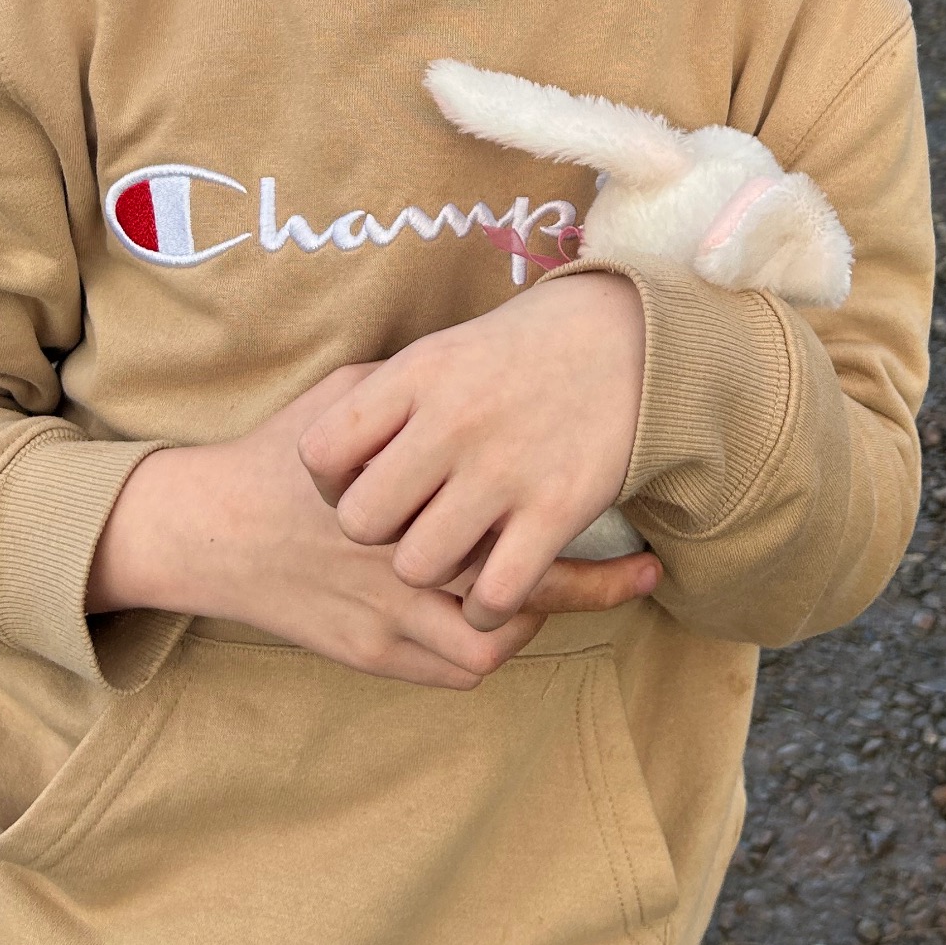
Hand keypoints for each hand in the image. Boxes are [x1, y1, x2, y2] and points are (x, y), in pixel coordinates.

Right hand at [87, 364, 654, 690]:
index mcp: (412, 489)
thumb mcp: (350, 392)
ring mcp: (387, 616)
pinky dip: (486, 649)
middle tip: (642, 574)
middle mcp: (406, 559)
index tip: (626, 496)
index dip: (579, 511)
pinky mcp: (369, 653)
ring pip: (493, 643)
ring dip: (531, 619)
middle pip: (525, 588)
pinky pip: (452, 671)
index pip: (519, 509)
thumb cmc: (284, 450)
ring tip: (559, 591)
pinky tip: (500, 618)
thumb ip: (416, 388)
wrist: (209, 529)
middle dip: (592, 586)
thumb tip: (482, 361)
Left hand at [298, 271, 646, 632]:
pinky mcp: (556, 510)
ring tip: (456, 547)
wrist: (624, 339)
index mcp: (416, 374)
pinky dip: (487, 605)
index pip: (320, 453)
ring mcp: (504, 468)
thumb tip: (334, 471)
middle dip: (380, 532)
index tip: (364, 479)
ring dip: (433, 570)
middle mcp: (453, 421)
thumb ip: (383, 405)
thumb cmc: (516, 353)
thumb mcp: (439, 353)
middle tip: (412, 518)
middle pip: (362, 522)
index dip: (329, 481)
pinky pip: (493, 594)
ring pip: (419, 565)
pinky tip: (493, 585)